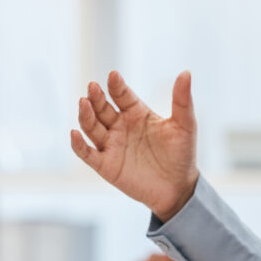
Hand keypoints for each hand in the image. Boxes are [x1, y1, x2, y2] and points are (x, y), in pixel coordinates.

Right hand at [71, 70, 198, 220]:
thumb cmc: (182, 154)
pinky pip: (87, 153)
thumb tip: (186, 72)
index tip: (113, 75)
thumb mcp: (185, 125)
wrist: (178, 188)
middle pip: (101, 108)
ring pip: (91, 127)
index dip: (116, 85)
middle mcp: (120, 126)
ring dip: (85, 116)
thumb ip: (182, 100)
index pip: (122, 95)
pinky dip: (78, 144)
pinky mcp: (105, 165)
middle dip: (96, 97)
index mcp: (136, 113)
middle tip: (93, 87)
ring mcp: (111, 145)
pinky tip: (74, 133)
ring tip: (83, 103)